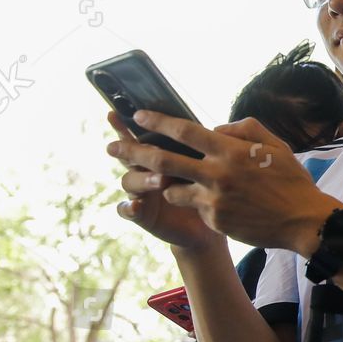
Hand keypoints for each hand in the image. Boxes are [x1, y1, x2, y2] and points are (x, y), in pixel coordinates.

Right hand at [105, 112, 222, 250]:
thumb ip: (216, 147)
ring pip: (129, 181)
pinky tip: (136, 207)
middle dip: (127, 149)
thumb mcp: (215, 167)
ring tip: (161, 179)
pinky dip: (128, 208)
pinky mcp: (143, 215)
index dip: (128, 126)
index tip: (122, 114)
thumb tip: (220, 130)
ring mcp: (143, 193)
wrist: (211, 228)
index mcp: (162, 156)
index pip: (143, 136)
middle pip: (131, 156)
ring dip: (142, 178)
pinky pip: (128, 210)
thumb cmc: (214, 191)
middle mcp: (148, 171)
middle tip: (131, 146)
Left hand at [106, 111, 337, 252]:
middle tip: (112, 147)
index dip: (157, 122)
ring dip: (167, 184)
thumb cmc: (291, 180)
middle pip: (163, 159)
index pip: (184, 131)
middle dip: (132, 151)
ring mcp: (213, 198)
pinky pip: (193, 207)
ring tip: (170, 182)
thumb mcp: (274, 145)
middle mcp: (217, 172)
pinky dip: (196, 203)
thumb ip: (243, 130)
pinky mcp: (214, 220)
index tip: (137, 116)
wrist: (304, 221)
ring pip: (171, 188)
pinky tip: (215, 205)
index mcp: (230, 149)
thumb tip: (215, 128)